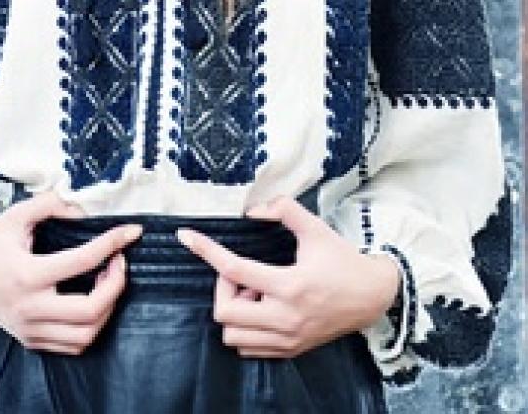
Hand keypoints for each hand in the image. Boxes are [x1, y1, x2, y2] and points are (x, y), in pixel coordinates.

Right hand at [0, 188, 142, 353]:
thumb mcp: (16, 214)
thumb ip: (51, 205)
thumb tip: (83, 211)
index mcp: (28, 274)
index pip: (82, 261)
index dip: (112, 244)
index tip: (130, 233)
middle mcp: (30, 307)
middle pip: (90, 310)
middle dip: (116, 285)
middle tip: (119, 262)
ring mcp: (30, 328)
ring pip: (85, 334)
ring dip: (107, 308)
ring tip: (107, 282)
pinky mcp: (30, 339)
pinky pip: (72, 346)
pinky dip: (91, 327)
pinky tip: (93, 303)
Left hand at [175, 195, 400, 358]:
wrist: (372, 297)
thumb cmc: (342, 260)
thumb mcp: (316, 228)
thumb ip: (284, 210)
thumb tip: (253, 211)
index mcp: (289, 285)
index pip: (234, 270)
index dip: (205, 250)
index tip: (186, 236)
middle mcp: (285, 317)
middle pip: (225, 312)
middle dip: (223, 287)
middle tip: (238, 273)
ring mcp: (287, 338)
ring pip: (233, 336)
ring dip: (234, 310)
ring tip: (253, 292)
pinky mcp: (290, 350)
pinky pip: (248, 348)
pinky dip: (244, 328)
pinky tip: (260, 308)